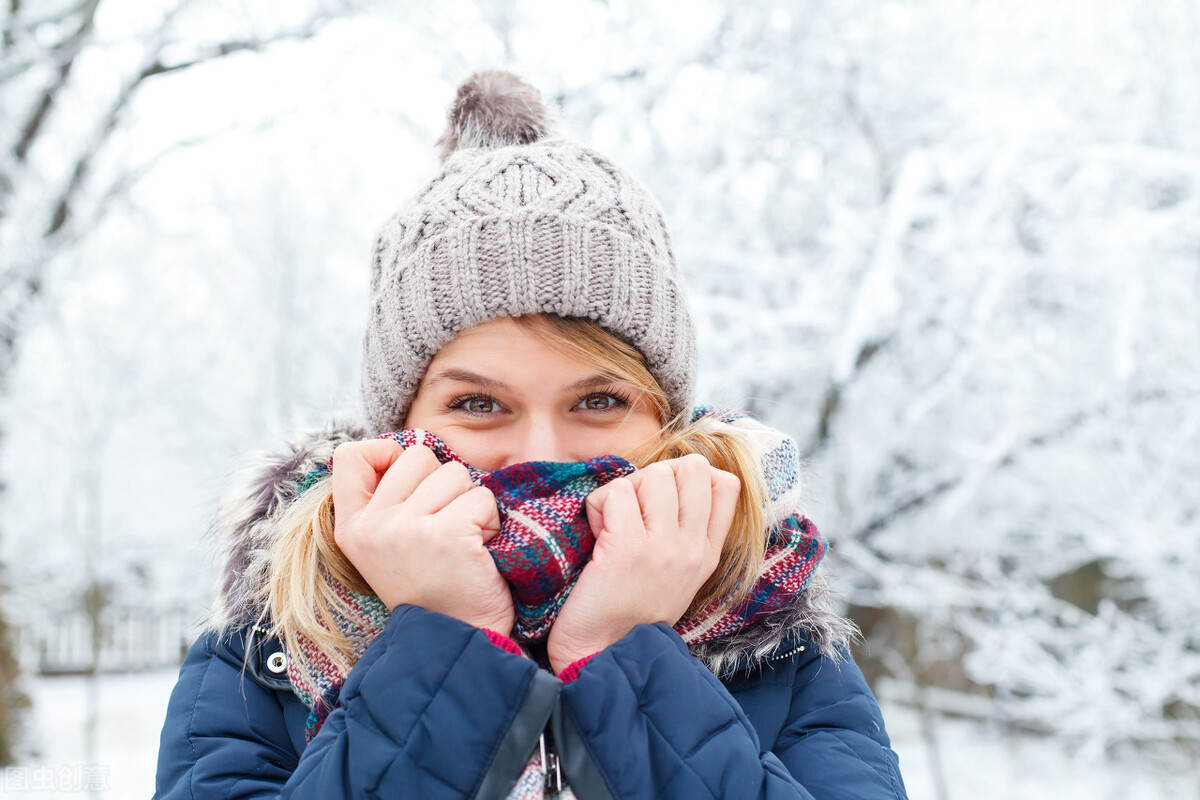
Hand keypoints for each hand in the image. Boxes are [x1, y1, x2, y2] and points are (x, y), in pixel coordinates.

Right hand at [331, 440, 514, 634]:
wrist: (457, 639)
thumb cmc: (432, 586)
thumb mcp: (387, 545)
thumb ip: (387, 499)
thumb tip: (405, 450)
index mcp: (352, 527)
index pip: (351, 453)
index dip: (386, 454)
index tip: (410, 485)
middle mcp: (373, 526)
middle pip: (418, 455)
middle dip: (443, 484)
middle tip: (444, 527)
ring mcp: (408, 529)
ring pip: (455, 473)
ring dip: (470, 503)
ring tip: (462, 542)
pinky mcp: (447, 534)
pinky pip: (482, 497)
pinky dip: (490, 521)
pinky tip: (478, 552)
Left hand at [546, 454, 739, 672]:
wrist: (602, 655)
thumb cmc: (629, 612)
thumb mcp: (678, 576)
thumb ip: (687, 534)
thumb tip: (682, 479)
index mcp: (707, 554)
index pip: (726, 484)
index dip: (689, 476)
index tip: (661, 499)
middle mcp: (692, 548)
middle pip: (693, 468)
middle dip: (656, 476)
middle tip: (634, 507)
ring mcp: (663, 547)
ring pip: (653, 475)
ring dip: (624, 490)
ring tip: (612, 524)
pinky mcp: (628, 547)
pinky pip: (615, 492)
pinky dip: (597, 506)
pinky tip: (596, 534)